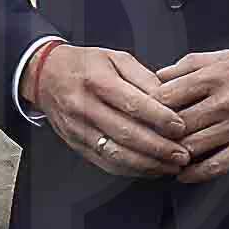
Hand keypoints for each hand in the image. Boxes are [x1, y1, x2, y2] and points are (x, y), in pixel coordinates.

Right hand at [25, 40, 196, 179]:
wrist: (45, 76)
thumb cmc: (85, 65)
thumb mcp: (116, 58)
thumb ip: (143, 78)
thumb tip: (169, 100)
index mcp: (97, 81)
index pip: (133, 104)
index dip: (159, 118)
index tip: (180, 127)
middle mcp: (85, 107)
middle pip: (126, 134)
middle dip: (158, 148)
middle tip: (183, 154)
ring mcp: (78, 129)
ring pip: (116, 154)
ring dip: (147, 164)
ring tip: (171, 166)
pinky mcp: (76, 145)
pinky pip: (106, 163)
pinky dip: (131, 170)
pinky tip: (150, 169)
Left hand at [153, 45, 228, 179]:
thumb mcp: (225, 56)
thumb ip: (190, 64)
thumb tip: (159, 75)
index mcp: (214, 76)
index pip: (166, 96)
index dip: (147, 107)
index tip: (140, 115)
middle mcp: (223, 101)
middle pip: (175, 124)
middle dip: (156, 135)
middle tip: (144, 142)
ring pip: (192, 146)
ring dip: (172, 156)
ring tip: (160, 159)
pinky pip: (216, 165)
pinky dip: (195, 174)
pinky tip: (183, 175)